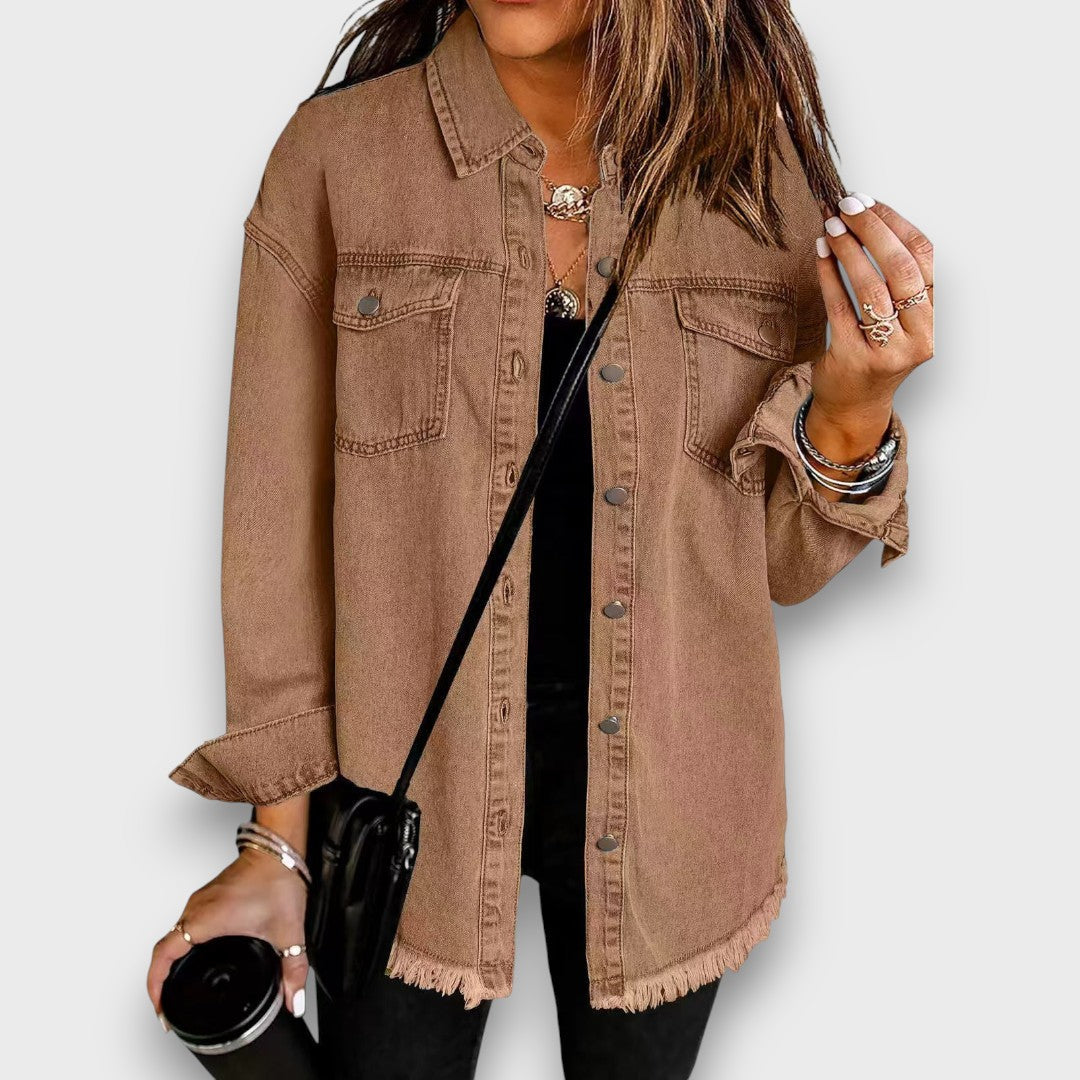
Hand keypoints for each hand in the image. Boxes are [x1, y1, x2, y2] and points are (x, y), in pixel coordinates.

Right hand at [146, 848, 310, 1029]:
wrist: (279, 849)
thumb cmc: (278, 879)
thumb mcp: (287, 932)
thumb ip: (293, 970)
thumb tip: (294, 999)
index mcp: (206, 919)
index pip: (163, 955)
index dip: (155, 985)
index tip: (161, 1006)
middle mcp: (197, 908)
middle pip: (164, 948)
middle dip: (161, 979)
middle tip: (168, 1003)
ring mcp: (201, 900)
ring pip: (174, 934)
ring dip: (172, 960)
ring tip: (178, 983)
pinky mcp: (209, 896)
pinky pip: (186, 924)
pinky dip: (184, 944)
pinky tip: (198, 954)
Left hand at [806, 193, 933, 483]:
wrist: (854, 407)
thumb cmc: (873, 355)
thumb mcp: (897, 322)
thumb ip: (894, 282)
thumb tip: (866, 218)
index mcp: (929, 321)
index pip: (923, 259)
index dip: (897, 225)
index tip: (871, 202)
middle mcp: (915, 337)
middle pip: (900, 270)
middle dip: (873, 231)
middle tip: (847, 205)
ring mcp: (885, 351)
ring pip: (871, 288)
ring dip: (849, 250)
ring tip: (831, 225)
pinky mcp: (852, 359)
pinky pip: (840, 308)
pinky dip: (829, 276)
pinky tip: (820, 254)